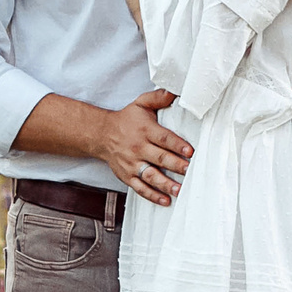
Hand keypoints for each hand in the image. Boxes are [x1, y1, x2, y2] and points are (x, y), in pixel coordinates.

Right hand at [92, 88, 191, 205]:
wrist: (101, 135)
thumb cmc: (126, 120)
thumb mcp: (140, 104)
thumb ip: (159, 97)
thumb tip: (176, 91)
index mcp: (145, 130)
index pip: (163, 138)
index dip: (177, 145)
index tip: (190, 152)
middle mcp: (138, 148)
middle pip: (159, 158)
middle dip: (175, 165)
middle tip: (189, 171)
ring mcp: (132, 164)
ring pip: (150, 176)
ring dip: (165, 184)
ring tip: (179, 190)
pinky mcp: (127, 176)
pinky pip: (140, 188)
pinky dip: (152, 195)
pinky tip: (165, 200)